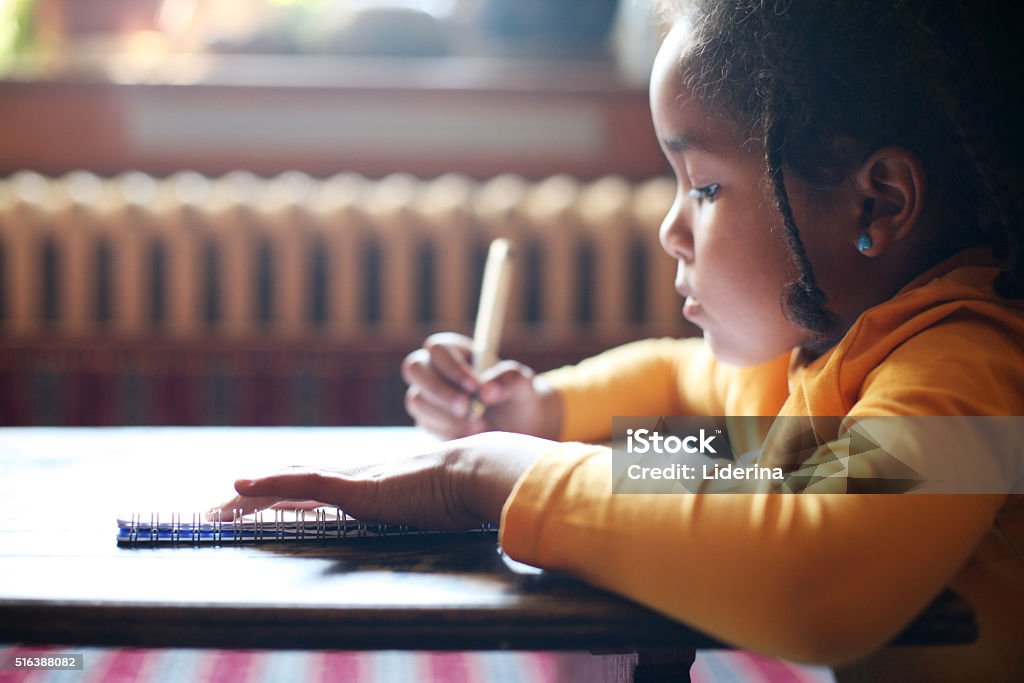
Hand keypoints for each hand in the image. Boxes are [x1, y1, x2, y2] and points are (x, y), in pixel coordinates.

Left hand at [211, 432, 554, 528]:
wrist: (477, 471)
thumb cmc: (462, 490)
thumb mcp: (430, 504)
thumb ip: (416, 507)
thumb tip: (420, 516)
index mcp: (366, 482)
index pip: (310, 488)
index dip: (278, 494)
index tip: (249, 506)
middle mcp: (351, 476)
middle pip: (289, 482)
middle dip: (249, 498)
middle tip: (212, 512)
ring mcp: (351, 479)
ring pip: (286, 483)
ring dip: (247, 497)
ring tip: (212, 510)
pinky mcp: (355, 487)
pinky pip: (304, 484)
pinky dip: (270, 484)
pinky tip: (242, 486)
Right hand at [401, 332, 561, 439]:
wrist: (515, 427)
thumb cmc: (516, 397)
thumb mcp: (522, 384)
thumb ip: (508, 380)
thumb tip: (487, 392)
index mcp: (454, 350)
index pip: (439, 349)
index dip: (453, 367)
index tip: (475, 388)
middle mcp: (434, 369)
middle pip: (414, 369)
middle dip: (439, 390)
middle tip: (466, 408)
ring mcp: (426, 395)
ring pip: (417, 401)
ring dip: (446, 415)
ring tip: (480, 425)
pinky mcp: (426, 420)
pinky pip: (425, 424)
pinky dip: (448, 431)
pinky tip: (472, 434)